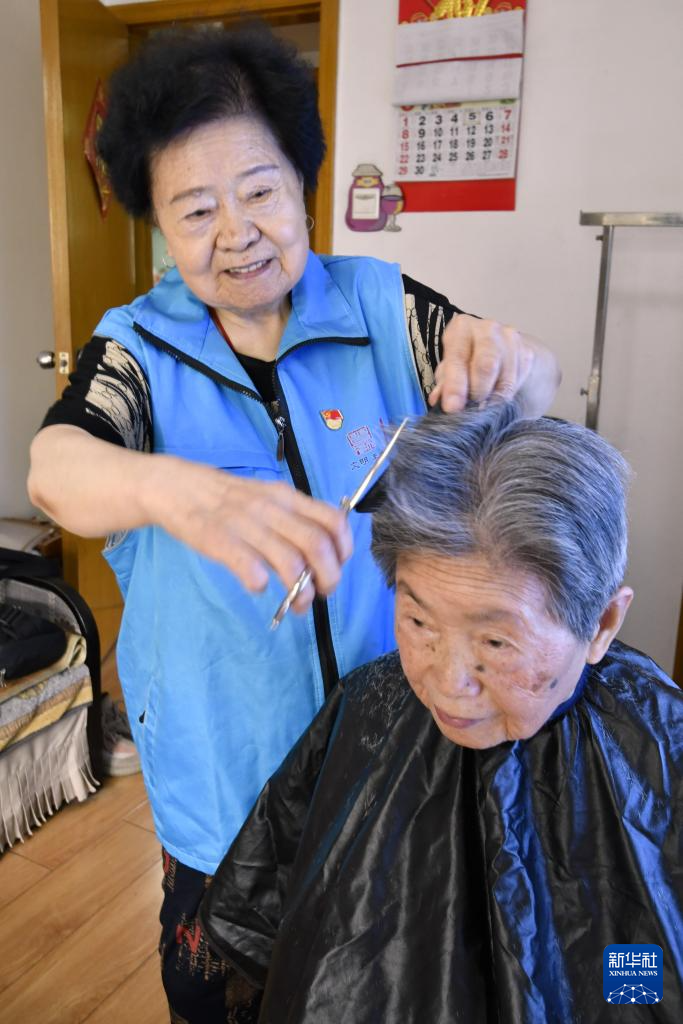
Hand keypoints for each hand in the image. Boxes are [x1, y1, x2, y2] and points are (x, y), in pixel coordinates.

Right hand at [156, 459, 352, 611]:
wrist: (177, 487)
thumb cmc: (227, 498)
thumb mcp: (267, 497)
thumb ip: (293, 519)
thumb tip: (322, 553)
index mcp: (286, 497)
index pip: (332, 520)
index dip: (344, 548)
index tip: (339, 566)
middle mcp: (271, 508)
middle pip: (316, 545)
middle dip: (329, 577)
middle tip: (323, 593)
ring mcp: (246, 524)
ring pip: (289, 562)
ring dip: (300, 591)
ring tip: (299, 605)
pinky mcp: (219, 540)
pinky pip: (250, 567)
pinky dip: (261, 583)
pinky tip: (258, 587)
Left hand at [429, 315, 536, 413]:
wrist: (499, 349)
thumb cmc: (466, 358)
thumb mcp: (450, 367)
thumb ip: (444, 383)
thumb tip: (436, 399)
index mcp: (462, 327)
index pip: (458, 357)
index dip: (455, 386)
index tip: (452, 408)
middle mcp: (488, 328)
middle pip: (487, 364)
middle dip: (478, 391)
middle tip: (472, 408)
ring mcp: (510, 339)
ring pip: (506, 379)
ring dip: (493, 399)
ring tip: (483, 405)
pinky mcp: (526, 353)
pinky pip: (518, 383)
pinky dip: (506, 396)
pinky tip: (496, 396)